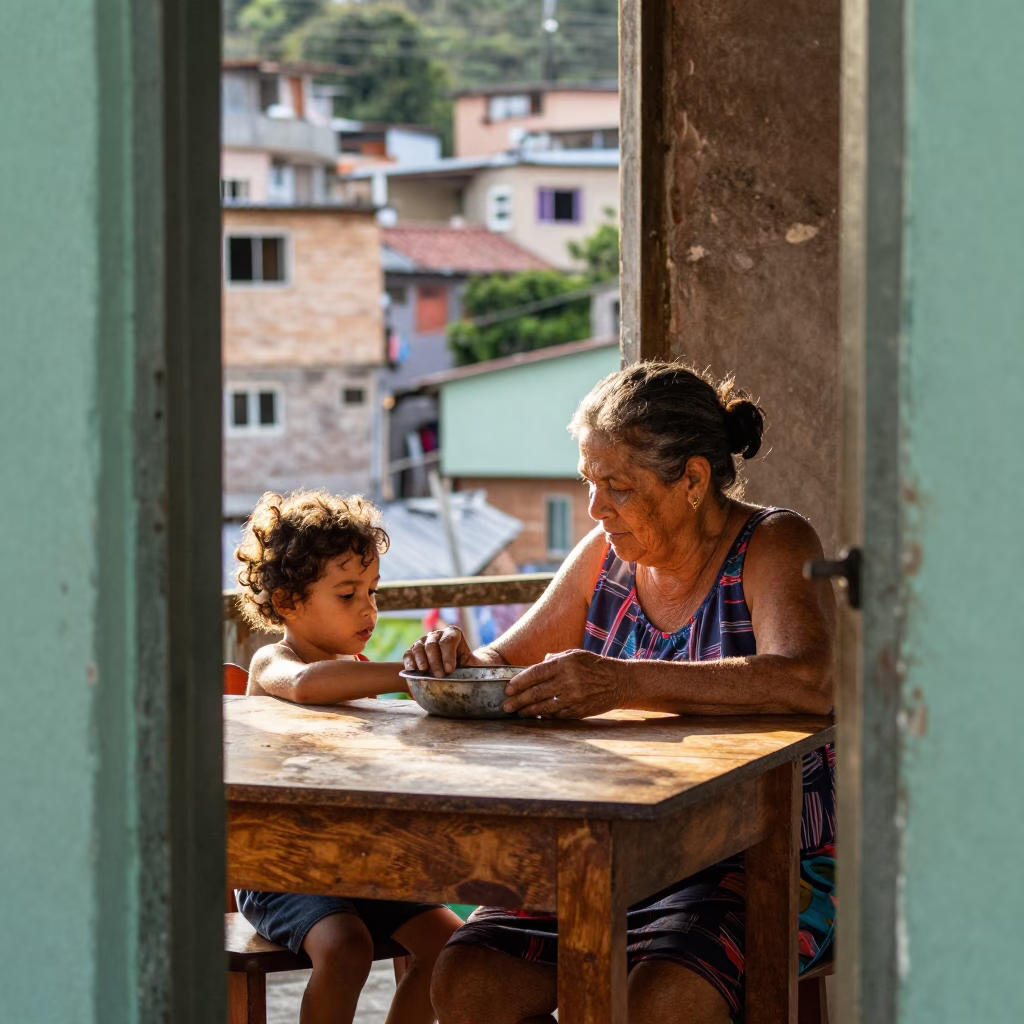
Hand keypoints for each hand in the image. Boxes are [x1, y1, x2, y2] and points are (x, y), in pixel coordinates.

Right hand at [403, 626, 481, 677]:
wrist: (459, 672)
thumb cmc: (469, 668)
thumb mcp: (475, 666)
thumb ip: (475, 667)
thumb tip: (473, 675)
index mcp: (453, 634)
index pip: (448, 640)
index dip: (448, 655)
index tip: (450, 670)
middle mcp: (437, 635)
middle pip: (433, 644)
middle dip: (436, 661)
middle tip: (440, 675)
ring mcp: (424, 642)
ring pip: (419, 647)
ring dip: (421, 660)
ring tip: (424, 671)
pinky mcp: (413, 652)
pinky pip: (408, 654)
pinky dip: (409, 661)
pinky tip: (412, 670)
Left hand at [501, 649, 624, 718]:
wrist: (619, 682)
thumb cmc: (594, 665)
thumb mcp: (575, 654)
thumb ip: (554, 659)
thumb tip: (538, 665)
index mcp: (564, 663)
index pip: (535, 673)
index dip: (519, 682)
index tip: (508, 689)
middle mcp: (568, 680)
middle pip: (536, 692)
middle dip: (518, 700)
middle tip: (506, 705)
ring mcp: (573, 697)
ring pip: (544, 706)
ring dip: (528, 710)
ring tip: (517, 712)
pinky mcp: (578, 710)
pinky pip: (556, 715)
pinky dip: (544, 715)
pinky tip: (535, 715)